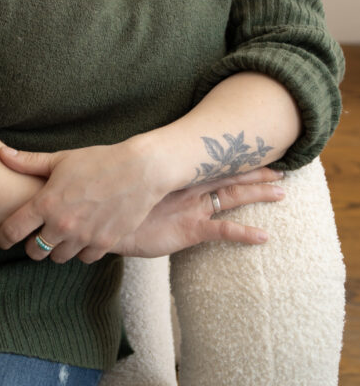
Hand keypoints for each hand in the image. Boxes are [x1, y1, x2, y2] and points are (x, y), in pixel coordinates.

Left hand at [0, 143, 166, 263]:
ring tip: (61, 234)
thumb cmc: (99, 160)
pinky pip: (83, 259)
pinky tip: (82, 236)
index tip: (1, 239)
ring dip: (56, 249)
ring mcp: (84, 237)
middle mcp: (62, 225)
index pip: (12, 230)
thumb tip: (1, 155)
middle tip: (36, 235)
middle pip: (34, 251)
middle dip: (32, 245)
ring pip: (58, 258)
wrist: (140, 170)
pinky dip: (80, 251)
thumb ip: (28, 162)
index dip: (2, 237)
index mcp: (46, 203)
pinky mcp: (104, 245)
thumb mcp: (61, 158)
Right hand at [114, 168, 284, 257]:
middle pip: (229, 175)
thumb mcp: (134, 183)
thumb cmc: (116, 201)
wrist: (104, 219)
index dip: (235, 156)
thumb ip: (147, 176)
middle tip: (282, 169)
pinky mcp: (189, 230)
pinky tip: (264, 237)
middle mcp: (188, 186)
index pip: (211, 162)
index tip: (254, 148)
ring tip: (281, 192)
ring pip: (232, 196)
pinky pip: (222, 231)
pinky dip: (244, 233)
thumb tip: (151, 167)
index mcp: (177, 174)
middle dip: (256, 172)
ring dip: (258, 194)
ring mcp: (191, 207)